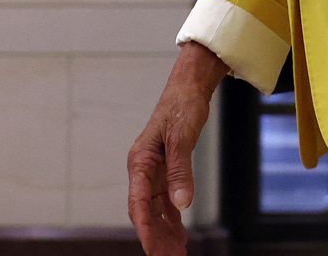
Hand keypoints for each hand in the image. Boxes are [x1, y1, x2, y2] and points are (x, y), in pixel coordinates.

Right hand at [127, 43, 225, 255]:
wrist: (188, 88)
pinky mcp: (165, 170)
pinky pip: (165, 200)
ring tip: (177, 253)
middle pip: (146, 211)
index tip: (153, 251)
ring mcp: (153, 170)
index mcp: (140, 161)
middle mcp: (143, 169)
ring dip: (165, 232)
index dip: (146, 229)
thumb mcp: (182, 138)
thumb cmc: (182, 107)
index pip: (138, 203)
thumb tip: (181, 204)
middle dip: (156, 237)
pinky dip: (172, 218)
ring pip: (155, 209)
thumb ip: (181, 171)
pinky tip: (180, 233)